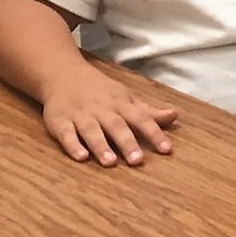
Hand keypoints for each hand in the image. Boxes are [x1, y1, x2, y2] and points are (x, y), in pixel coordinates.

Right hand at [41, 65, 177, 165]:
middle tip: (138, 161)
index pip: (142, 119)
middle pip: (117, 126)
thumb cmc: (101, 91)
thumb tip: (175, 116)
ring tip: (110, 162)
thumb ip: (149, 111)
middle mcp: (103, 110)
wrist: (64, 75)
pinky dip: (72, 145)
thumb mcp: (127, 98)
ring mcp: (81, 115)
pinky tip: (80, 157)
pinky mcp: (60, 121)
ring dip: (101, 146)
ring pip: (92, 131)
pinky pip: (66, 134)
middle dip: (128, 143)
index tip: (167, 149)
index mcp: (121, 104)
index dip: (155, 133)